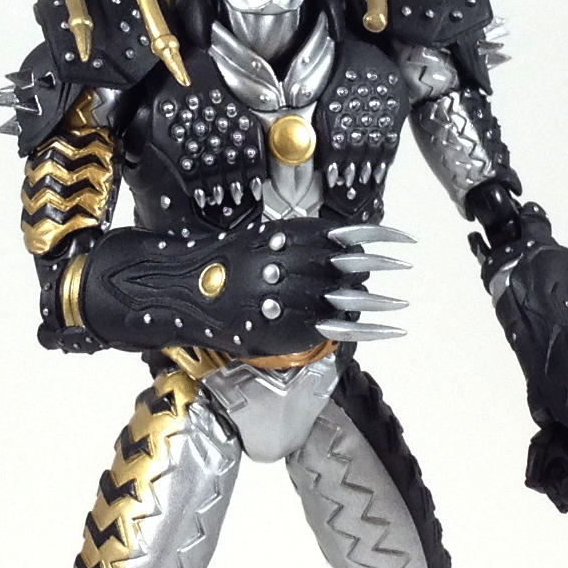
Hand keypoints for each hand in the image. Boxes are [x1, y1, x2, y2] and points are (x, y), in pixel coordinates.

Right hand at [75, 217, 414, 357]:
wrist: (163, 289)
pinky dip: (357, 330)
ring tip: (401, 304)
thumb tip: (337, 251)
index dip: (374, 237)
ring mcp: (274, 297)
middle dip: (378, 268)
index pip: (338, 235)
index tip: (401, 239)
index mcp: (276, 237)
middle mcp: (279, 264)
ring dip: (375, 302)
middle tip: (405, 269)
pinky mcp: (269, 328)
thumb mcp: (253, 244)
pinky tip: (380, 332)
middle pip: (342, 266)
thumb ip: (291, 246)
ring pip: (337, 298)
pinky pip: (322, 330)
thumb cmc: (207, 264)